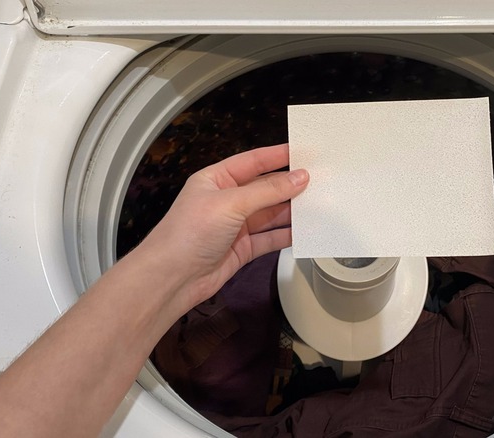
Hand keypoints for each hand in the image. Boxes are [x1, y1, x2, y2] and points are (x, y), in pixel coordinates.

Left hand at [135, 143, 308, 306]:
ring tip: (320, 205)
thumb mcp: (230, 203)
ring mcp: (236, 226)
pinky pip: (271, 237)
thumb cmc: (188, 233)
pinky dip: (288, 234)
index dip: (278, 155)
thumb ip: (268, 191)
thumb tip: (299, 177)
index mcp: (216, 179)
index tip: (304, 150)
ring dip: (293, 211)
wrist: (172, 278)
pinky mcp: (243, 248)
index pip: (253, 161)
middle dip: (291, 185)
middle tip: (320, 180)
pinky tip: (305, 230)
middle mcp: (227, 200)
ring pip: (272, 214)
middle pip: (266, 188)